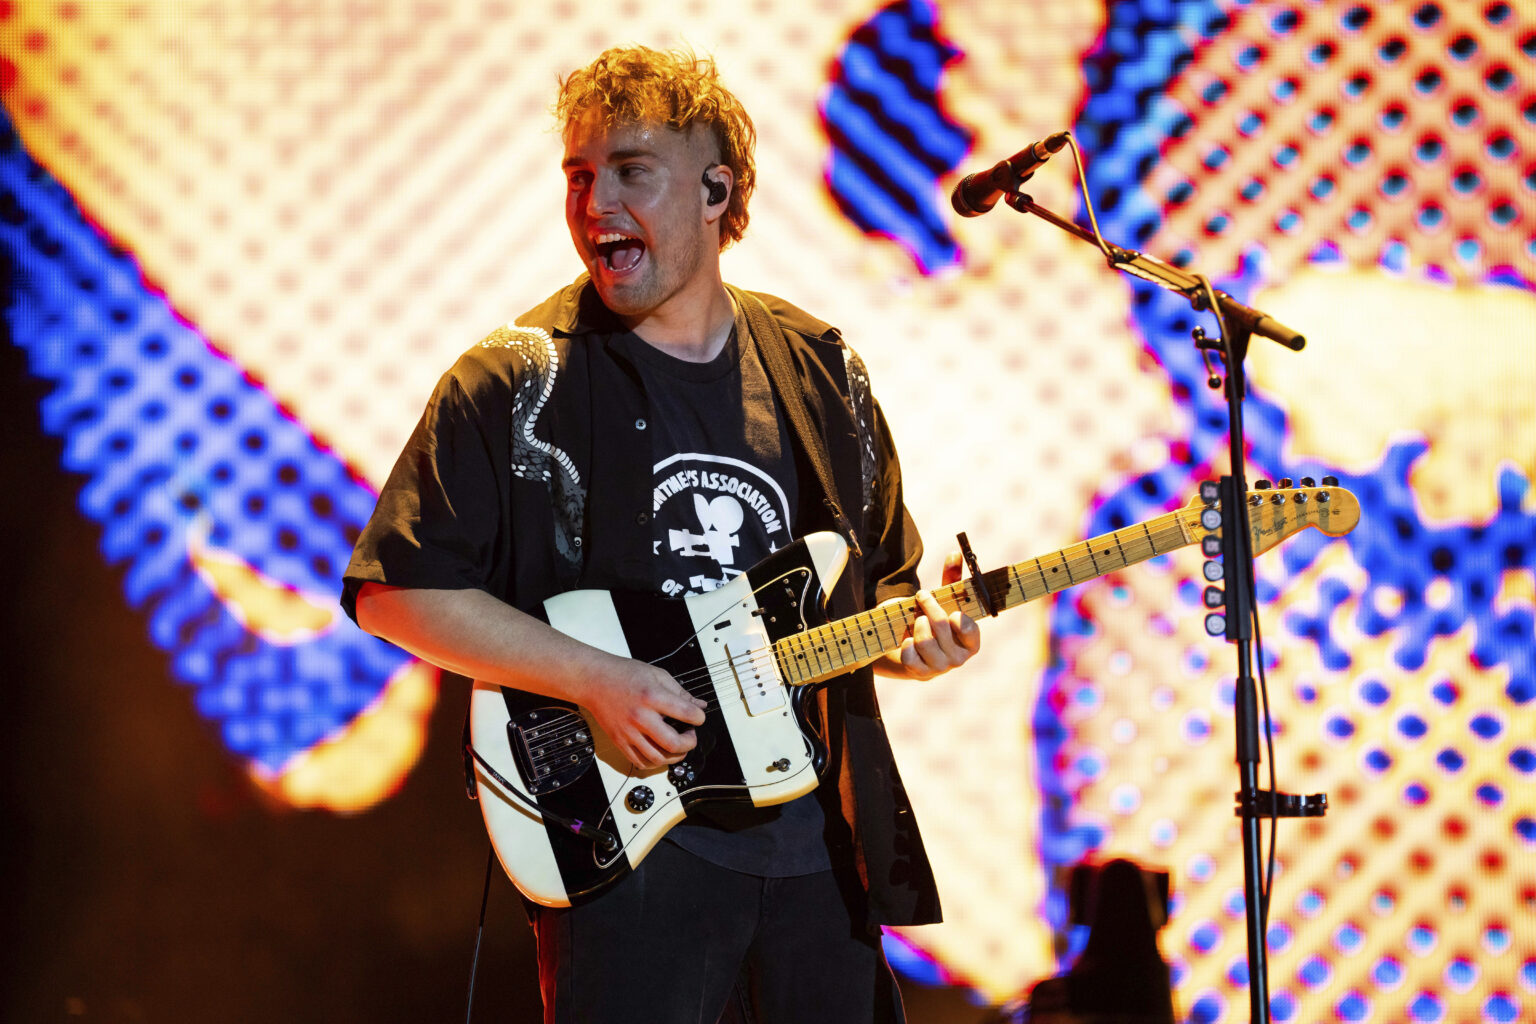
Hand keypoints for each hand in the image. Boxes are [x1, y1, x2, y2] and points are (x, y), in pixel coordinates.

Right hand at [579, 656, 708, 770]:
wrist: (594, 680)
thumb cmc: (623, 674)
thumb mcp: (657, 674)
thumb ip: (680, 692)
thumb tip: (699, 706)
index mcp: (653, 697)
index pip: (687, 714)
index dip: (699, 718)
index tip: (698, 717)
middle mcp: (641, 717)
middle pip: (674, 744)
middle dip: (690, 743)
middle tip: (690, 736)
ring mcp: (629, 732)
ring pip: (658, 758)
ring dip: (674, 757)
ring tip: (677, 746)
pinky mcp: (620, 741)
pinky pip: (640, 762)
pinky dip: (654, 762)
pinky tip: (660, 752)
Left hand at [885, 552, 981, 680]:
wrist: (911, 647)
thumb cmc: (933, 621)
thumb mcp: (944, 601)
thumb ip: (952, 579)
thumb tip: (955, 554)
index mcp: (971, 641)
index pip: (970, 630)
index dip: (960, 620)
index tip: (951, 611)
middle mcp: (958, 658)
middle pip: (941, 626)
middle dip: (929, 606)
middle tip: (922, 596)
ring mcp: (939, 668)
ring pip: (925, 641)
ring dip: (917, 624)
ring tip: (916, 620)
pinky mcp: (919, 673)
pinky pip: (910, 655)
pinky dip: (906, 643)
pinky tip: (908, 640)